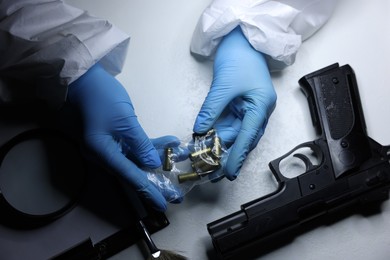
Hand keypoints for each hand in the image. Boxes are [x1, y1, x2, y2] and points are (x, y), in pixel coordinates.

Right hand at [66, 63, 171, 210]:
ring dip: (158, 160)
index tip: (163, 204)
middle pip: (134, 173)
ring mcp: (110, 146)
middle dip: (157, 181)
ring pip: (137, 160)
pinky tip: (168, 142)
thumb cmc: (102, 98)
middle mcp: (106, 155)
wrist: (83, 79)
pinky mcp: (115, 137)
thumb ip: (140, 144)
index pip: (131, 178)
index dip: (149, 192)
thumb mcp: (124, 121)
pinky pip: (134, 146)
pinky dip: (150, 146)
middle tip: (176, 193)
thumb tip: (153, 164)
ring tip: (177, 161)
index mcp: (104, 154)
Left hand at [193, 27, 276, 179]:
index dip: (237, 155)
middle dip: (228, 154)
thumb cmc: (239, 58)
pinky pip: (230, 124)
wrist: (242, 40)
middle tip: (213, 171)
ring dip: (222, 145)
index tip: (228, 172)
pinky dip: (219, 133)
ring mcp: (250, 109)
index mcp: (261, 106)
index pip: (247, 137)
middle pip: (243, 138)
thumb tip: (200, 130)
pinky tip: (209, 142)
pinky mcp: (240, 106)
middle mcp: (258, 111)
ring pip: (235, 133)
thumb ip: (211, 110)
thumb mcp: (223, 86)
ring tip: (207, 160)